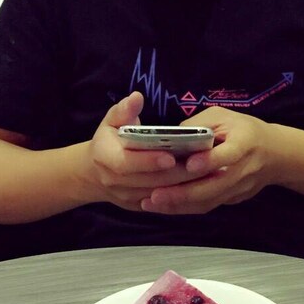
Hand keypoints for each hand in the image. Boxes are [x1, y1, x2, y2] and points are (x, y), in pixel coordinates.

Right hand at [80, 92, 201, 210]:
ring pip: (159, 195)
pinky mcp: (139, 207)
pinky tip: (201, 182)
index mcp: (105, 157)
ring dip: (184, 184)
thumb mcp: (112, 120)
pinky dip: (182, 194)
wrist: (95, 172)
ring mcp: (127, 197)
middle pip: (149, 181)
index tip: (171, 156)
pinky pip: (162, 204)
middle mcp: (114, 182)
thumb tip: (137, 97)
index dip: (148, 161)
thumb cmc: (109, 138)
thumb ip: (124, 109)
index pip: (126, 163)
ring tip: (208, 170)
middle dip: (176, 172)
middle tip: (203, 162)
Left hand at [140, 106, 276, 214]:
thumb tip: (172, 136)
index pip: (229, 154)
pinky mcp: (233, 199)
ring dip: (179, 205)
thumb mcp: (224, 116)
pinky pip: (208, 206)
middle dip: (184, 192)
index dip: (210, 160)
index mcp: (245, 143)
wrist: (276, 154)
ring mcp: (239, 189)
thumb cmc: (245, 129)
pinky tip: (164, 206)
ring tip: (152, 203)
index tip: (189, 165)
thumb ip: (199, 124)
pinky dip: (185, 208)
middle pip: (215, 186)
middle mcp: (243, 169)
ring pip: (209, 201)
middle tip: (155, 194)